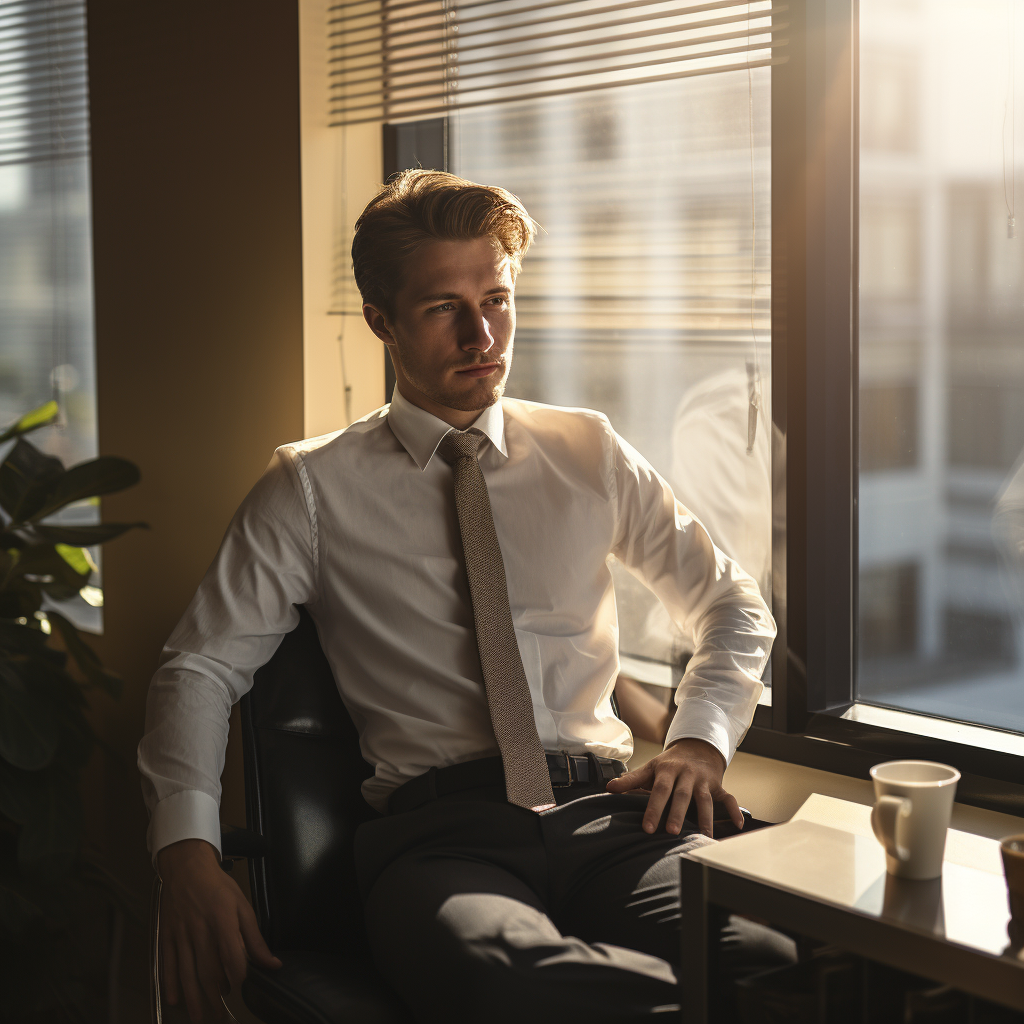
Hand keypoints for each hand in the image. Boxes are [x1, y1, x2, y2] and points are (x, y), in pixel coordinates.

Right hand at [157, 838, 280, 1022]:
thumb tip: (272, 963)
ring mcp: (181, 934)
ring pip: (187, 973)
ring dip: (194, 998)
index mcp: (222, 920)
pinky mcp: (167, 936)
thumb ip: (255, 938)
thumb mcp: (243, 906)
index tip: (241, 988)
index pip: (231, 955)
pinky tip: (175, 1000)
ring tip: (201, 1017)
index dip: (237, 975)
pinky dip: (170, 984)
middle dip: (215, 998)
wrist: (186, 868)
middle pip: (207, 971)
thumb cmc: (218, 886)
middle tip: (220, 1016)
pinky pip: (168, 964)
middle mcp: (200, 930)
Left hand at [605, 737, 742, 836]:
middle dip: (677, 814)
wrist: (696, 747)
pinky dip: (734, 810)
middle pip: (682, 796)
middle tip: (671, 832)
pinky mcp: (718, 786)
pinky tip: (738, 825)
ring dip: (705, 818)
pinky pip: (728, 798)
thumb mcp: (650, 767)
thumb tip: (609, 788)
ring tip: (704, 836)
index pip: (659, 790)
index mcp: (668, 770)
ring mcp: (704, 781)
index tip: (647, 827)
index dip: (653, 808)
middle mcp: (687, 775)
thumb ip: (631, 780)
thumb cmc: (669, 763)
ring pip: (705, 800)